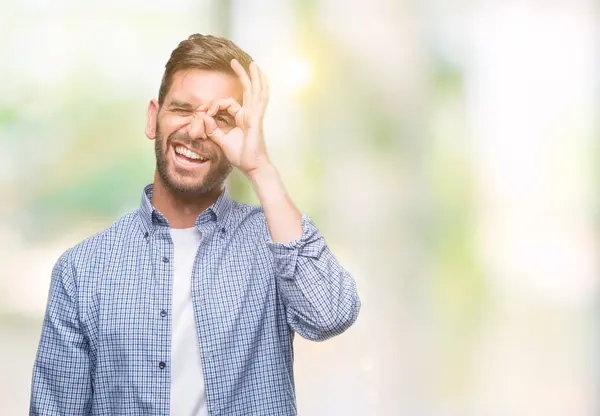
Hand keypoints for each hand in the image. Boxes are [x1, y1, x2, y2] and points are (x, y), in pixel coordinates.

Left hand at [203, 59, 269, 175]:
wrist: (253, 166)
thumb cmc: (241, 156)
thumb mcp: (221, 141)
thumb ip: (213, 129)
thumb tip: (204, 117)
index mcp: (242, 119)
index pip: (227, 104)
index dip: (214, 106)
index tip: (204, 114)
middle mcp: (249, 114)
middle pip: (247, 90)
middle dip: (241, 75)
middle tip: (234, 61)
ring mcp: (254, 115)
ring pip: (255, 91)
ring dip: (253, 76)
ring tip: (252, 63)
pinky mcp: (256, 118)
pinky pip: (259, 99)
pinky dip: (260, 87)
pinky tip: (261, 77)